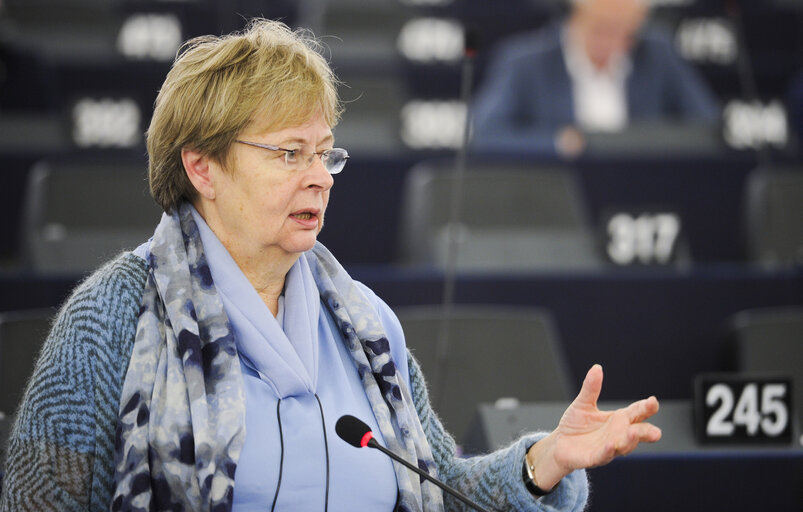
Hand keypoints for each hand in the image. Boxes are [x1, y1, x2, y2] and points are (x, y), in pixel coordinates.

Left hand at [526, 364, 661, 489]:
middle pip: (637, 433)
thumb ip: (591, 388)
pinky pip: (604, 455)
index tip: (653, 401)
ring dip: (629, 441)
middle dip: (646, 432)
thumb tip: (597, 367)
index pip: (637, 412)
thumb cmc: (576, 425)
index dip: (646, 408)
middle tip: (656, 432)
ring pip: (624, 446)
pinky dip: (609, 451)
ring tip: (633, 434)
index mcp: (619, 419)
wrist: (560, 444)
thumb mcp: (583, 403)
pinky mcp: (595, 458)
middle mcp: (618, 434)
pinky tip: (611, 445)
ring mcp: (609, 447)